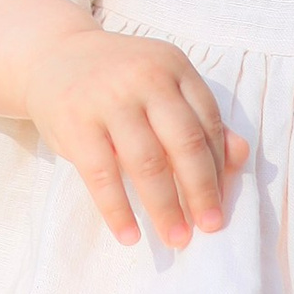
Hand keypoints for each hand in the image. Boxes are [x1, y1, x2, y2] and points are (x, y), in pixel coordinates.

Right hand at [21, 22, 248, 251]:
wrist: (53, 55)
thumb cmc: (118, 80)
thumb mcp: (162, 85)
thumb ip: (199, 117)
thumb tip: (241, 154)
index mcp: (173, 66)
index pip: (207, 122)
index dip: (218, 167)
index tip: (221, 203)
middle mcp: (144, 77)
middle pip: (184, 143)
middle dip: (201, 192)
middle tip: (210, 228)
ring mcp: (107, 99)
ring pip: (147, 163)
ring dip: (165, 208)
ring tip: (176, 238)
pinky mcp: (75, 123)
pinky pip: (102, 176)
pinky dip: (118, 211)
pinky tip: (130, 235)